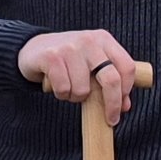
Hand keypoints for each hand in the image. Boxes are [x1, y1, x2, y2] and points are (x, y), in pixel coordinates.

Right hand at [17, 28, 145, 124]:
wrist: (33, 49)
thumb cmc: (69, 61)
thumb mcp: (92, 65)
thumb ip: (109, 81)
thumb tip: (125, 106)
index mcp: (104, 40)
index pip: (127, 67)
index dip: (127, 91)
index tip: (122, 107)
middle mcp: (89, 41)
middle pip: (111, 79)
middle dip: (112, 104)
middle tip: (111, 120)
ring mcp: (70, 48)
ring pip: (83, 89)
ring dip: (76, 97)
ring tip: (70, 88)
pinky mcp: (51, 57)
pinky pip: (64, 89)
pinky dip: (62, 94)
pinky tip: (58, 86)